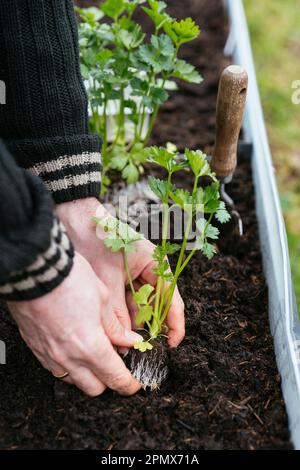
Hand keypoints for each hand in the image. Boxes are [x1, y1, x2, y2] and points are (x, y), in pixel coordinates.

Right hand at [8, 253, 141, 395]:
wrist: (36, 270)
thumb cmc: (70, 279)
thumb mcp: (102, 299)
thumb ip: (115, 326)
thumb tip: (129, 340)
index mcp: (90, 347)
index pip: (114, 378)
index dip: (128, 384)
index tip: (133, 384)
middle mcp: (68, 357)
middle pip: (93, 388)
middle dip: (108, 381)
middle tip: (115, 365)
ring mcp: (49, 355)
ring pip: (72, 380)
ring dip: (86, 374)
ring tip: (94, 355)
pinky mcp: (36, 347)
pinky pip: (54, 368)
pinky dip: (67, 365)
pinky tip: (73, 347)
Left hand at [56, 198, 184, 346]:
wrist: (75, 220)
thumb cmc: (97, 240)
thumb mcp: (108, 281)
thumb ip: (116, 313)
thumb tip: (124, 342)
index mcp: (155, 264)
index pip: (172, 299)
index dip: (174, 324)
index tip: (171, 344)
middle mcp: (149, 270)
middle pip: (155, 305)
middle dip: (146, 326)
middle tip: (138, 347)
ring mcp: (134, 275)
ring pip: (139, 306)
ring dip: (130, 322)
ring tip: (121, 341)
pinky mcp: (121, 279)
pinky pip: (126, 301)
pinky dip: (120, 314)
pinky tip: (113, 328)